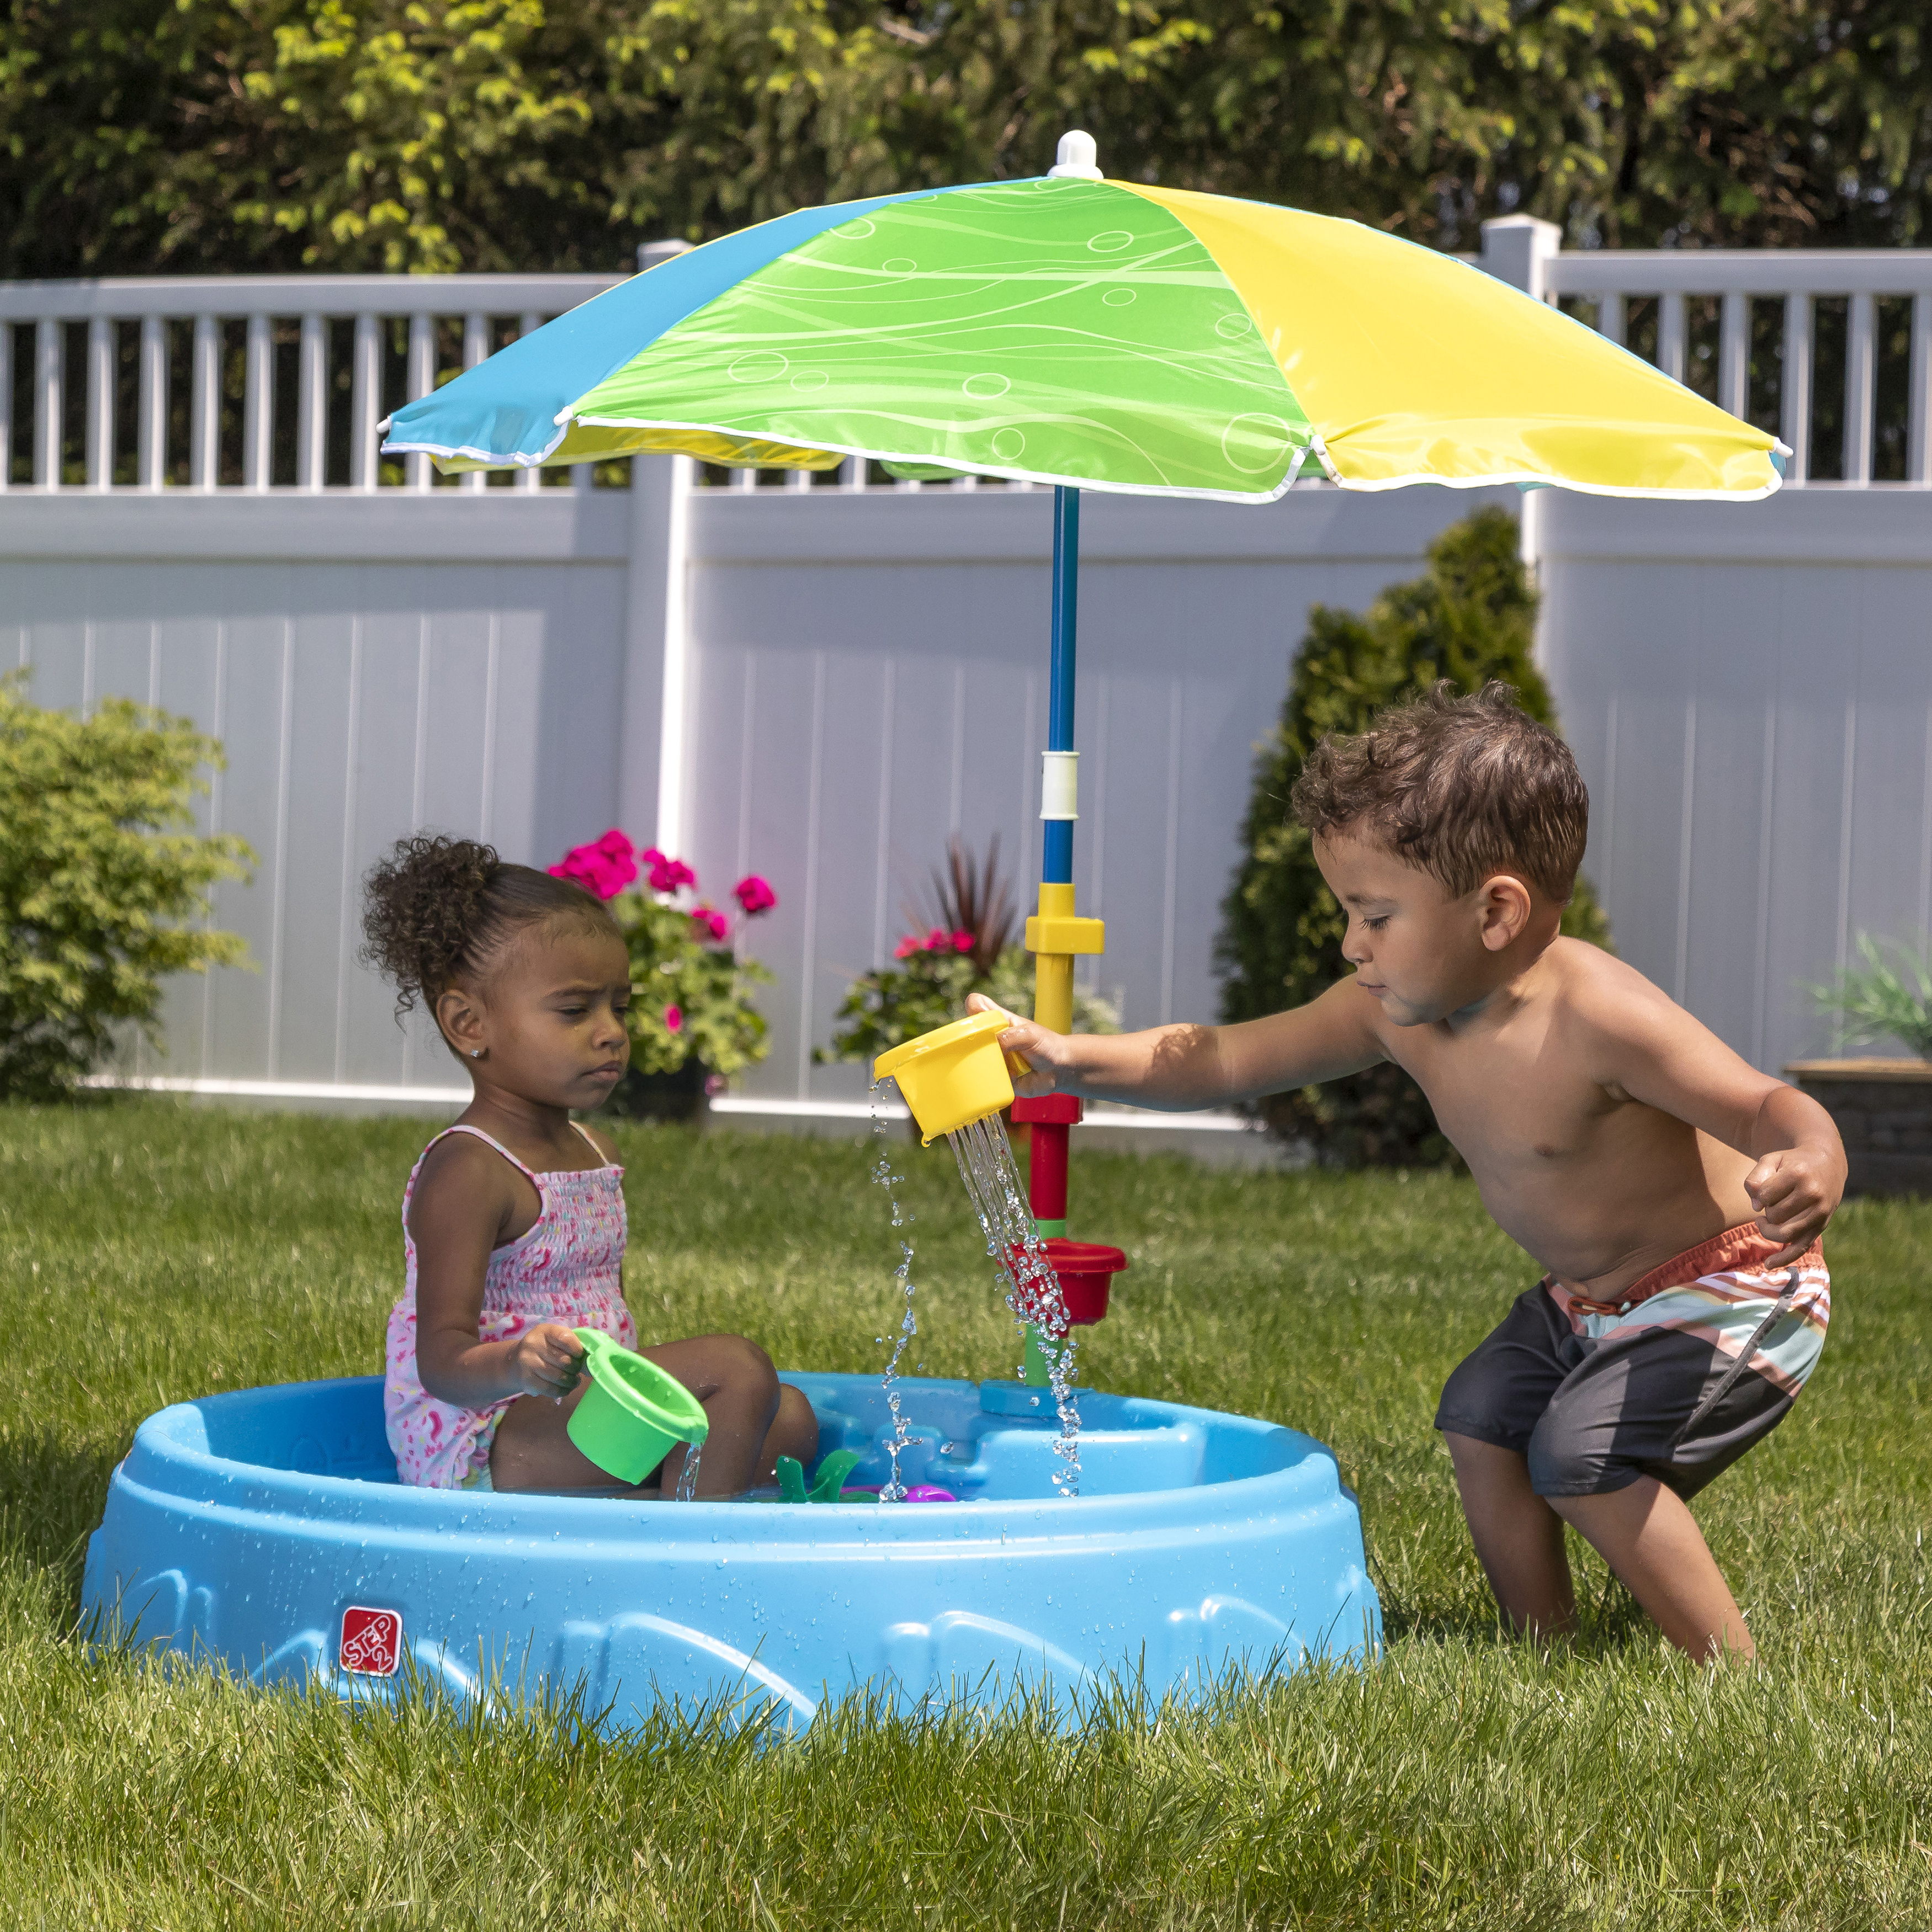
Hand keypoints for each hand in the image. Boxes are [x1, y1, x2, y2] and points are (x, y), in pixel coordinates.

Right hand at [508, 1323, 586, 1400]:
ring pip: (559, 1377)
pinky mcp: (527, 1380)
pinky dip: (562, 1391)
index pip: (566, 1339)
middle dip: (575, 1369)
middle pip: (564, 1361)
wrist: (515, 1363)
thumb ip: (570, 1344)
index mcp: (544, 1331)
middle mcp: (533, 1345)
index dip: (578, 1350)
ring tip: (573, 1381)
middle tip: (577, 1371)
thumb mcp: (553, 1339)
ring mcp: (528, 1363)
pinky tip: (565, 1388)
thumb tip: (590, 1359)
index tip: (580, 1355)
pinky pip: (551, 1389)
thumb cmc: (543, 1349)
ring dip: (571, 1382)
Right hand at [966, 992, 1074, 1097]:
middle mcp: (993, 1040)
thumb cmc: (1047, 1044)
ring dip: (986, 1064)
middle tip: (989, 1049)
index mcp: (998, 1022)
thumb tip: (990, 1044)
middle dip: (973, 1044)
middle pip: (970, 1037)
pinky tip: (1012, 1076)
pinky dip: (998, 1080)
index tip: (974, 1023)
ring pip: (976, 1061)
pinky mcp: (1000, 1078)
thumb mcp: (1029, 1034)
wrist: (1061, 1069)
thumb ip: (1009, 1036)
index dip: (973, 1014)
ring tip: (1004, 1065)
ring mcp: (995, 1058)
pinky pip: (990, 1080)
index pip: (977, 1008)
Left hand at [1744, 1144, 1842, 1263]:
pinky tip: (1768, 1265)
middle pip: (1774, 1215)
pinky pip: (1801, 1248)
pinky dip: (1784, 1258)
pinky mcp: (1821, 1227)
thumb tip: (1756, 1207)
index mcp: (1799, 1175)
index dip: (1759, 1194)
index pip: (1765, 1195)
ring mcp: (1820, 1213)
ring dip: (1769, 1229)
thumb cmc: (1793, 1162)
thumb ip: (1755, 1179)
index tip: (1766, 1187)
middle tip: (1771, 1200)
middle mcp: (1813, 1195)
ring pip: (1784, 1233)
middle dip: (1766, 1210)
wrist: (1827, 1164)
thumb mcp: (1771, 1160)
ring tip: (1764, 1220)